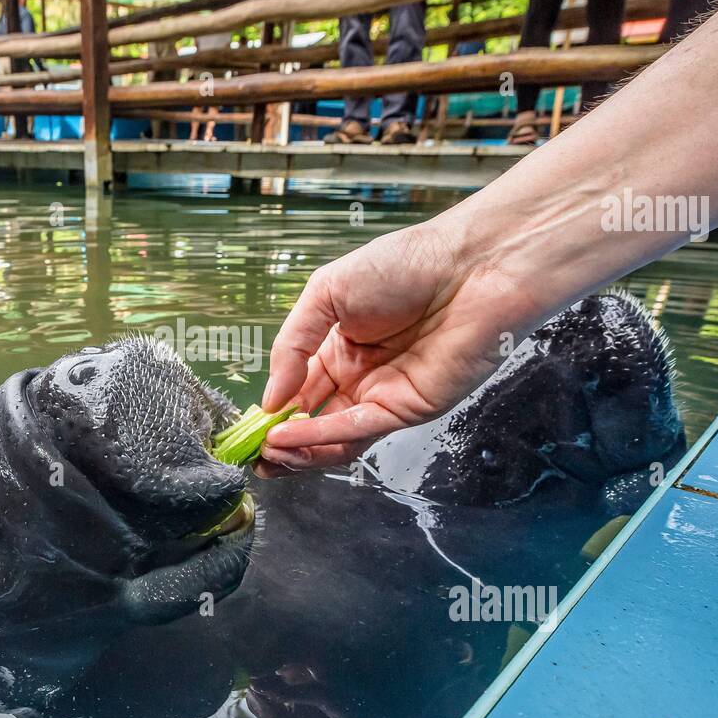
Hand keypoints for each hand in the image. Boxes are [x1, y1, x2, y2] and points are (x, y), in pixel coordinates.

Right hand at [257, 220, 537, 475]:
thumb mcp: (327, 291)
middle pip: (313, 423)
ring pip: (334, 440)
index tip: (247, 425)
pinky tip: (292, 438)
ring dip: (298, 451)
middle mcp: (361, 378)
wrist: (470, 267)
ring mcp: (384, 397)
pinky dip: (322, 439)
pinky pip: (357, 431)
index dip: (272, 410)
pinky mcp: (408, 411)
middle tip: (250, 453)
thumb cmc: (405, 264)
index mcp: (340, 347)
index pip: (299, 391)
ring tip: (267, 453)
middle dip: (280, 442)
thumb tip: (271, 397)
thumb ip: (293, 344)